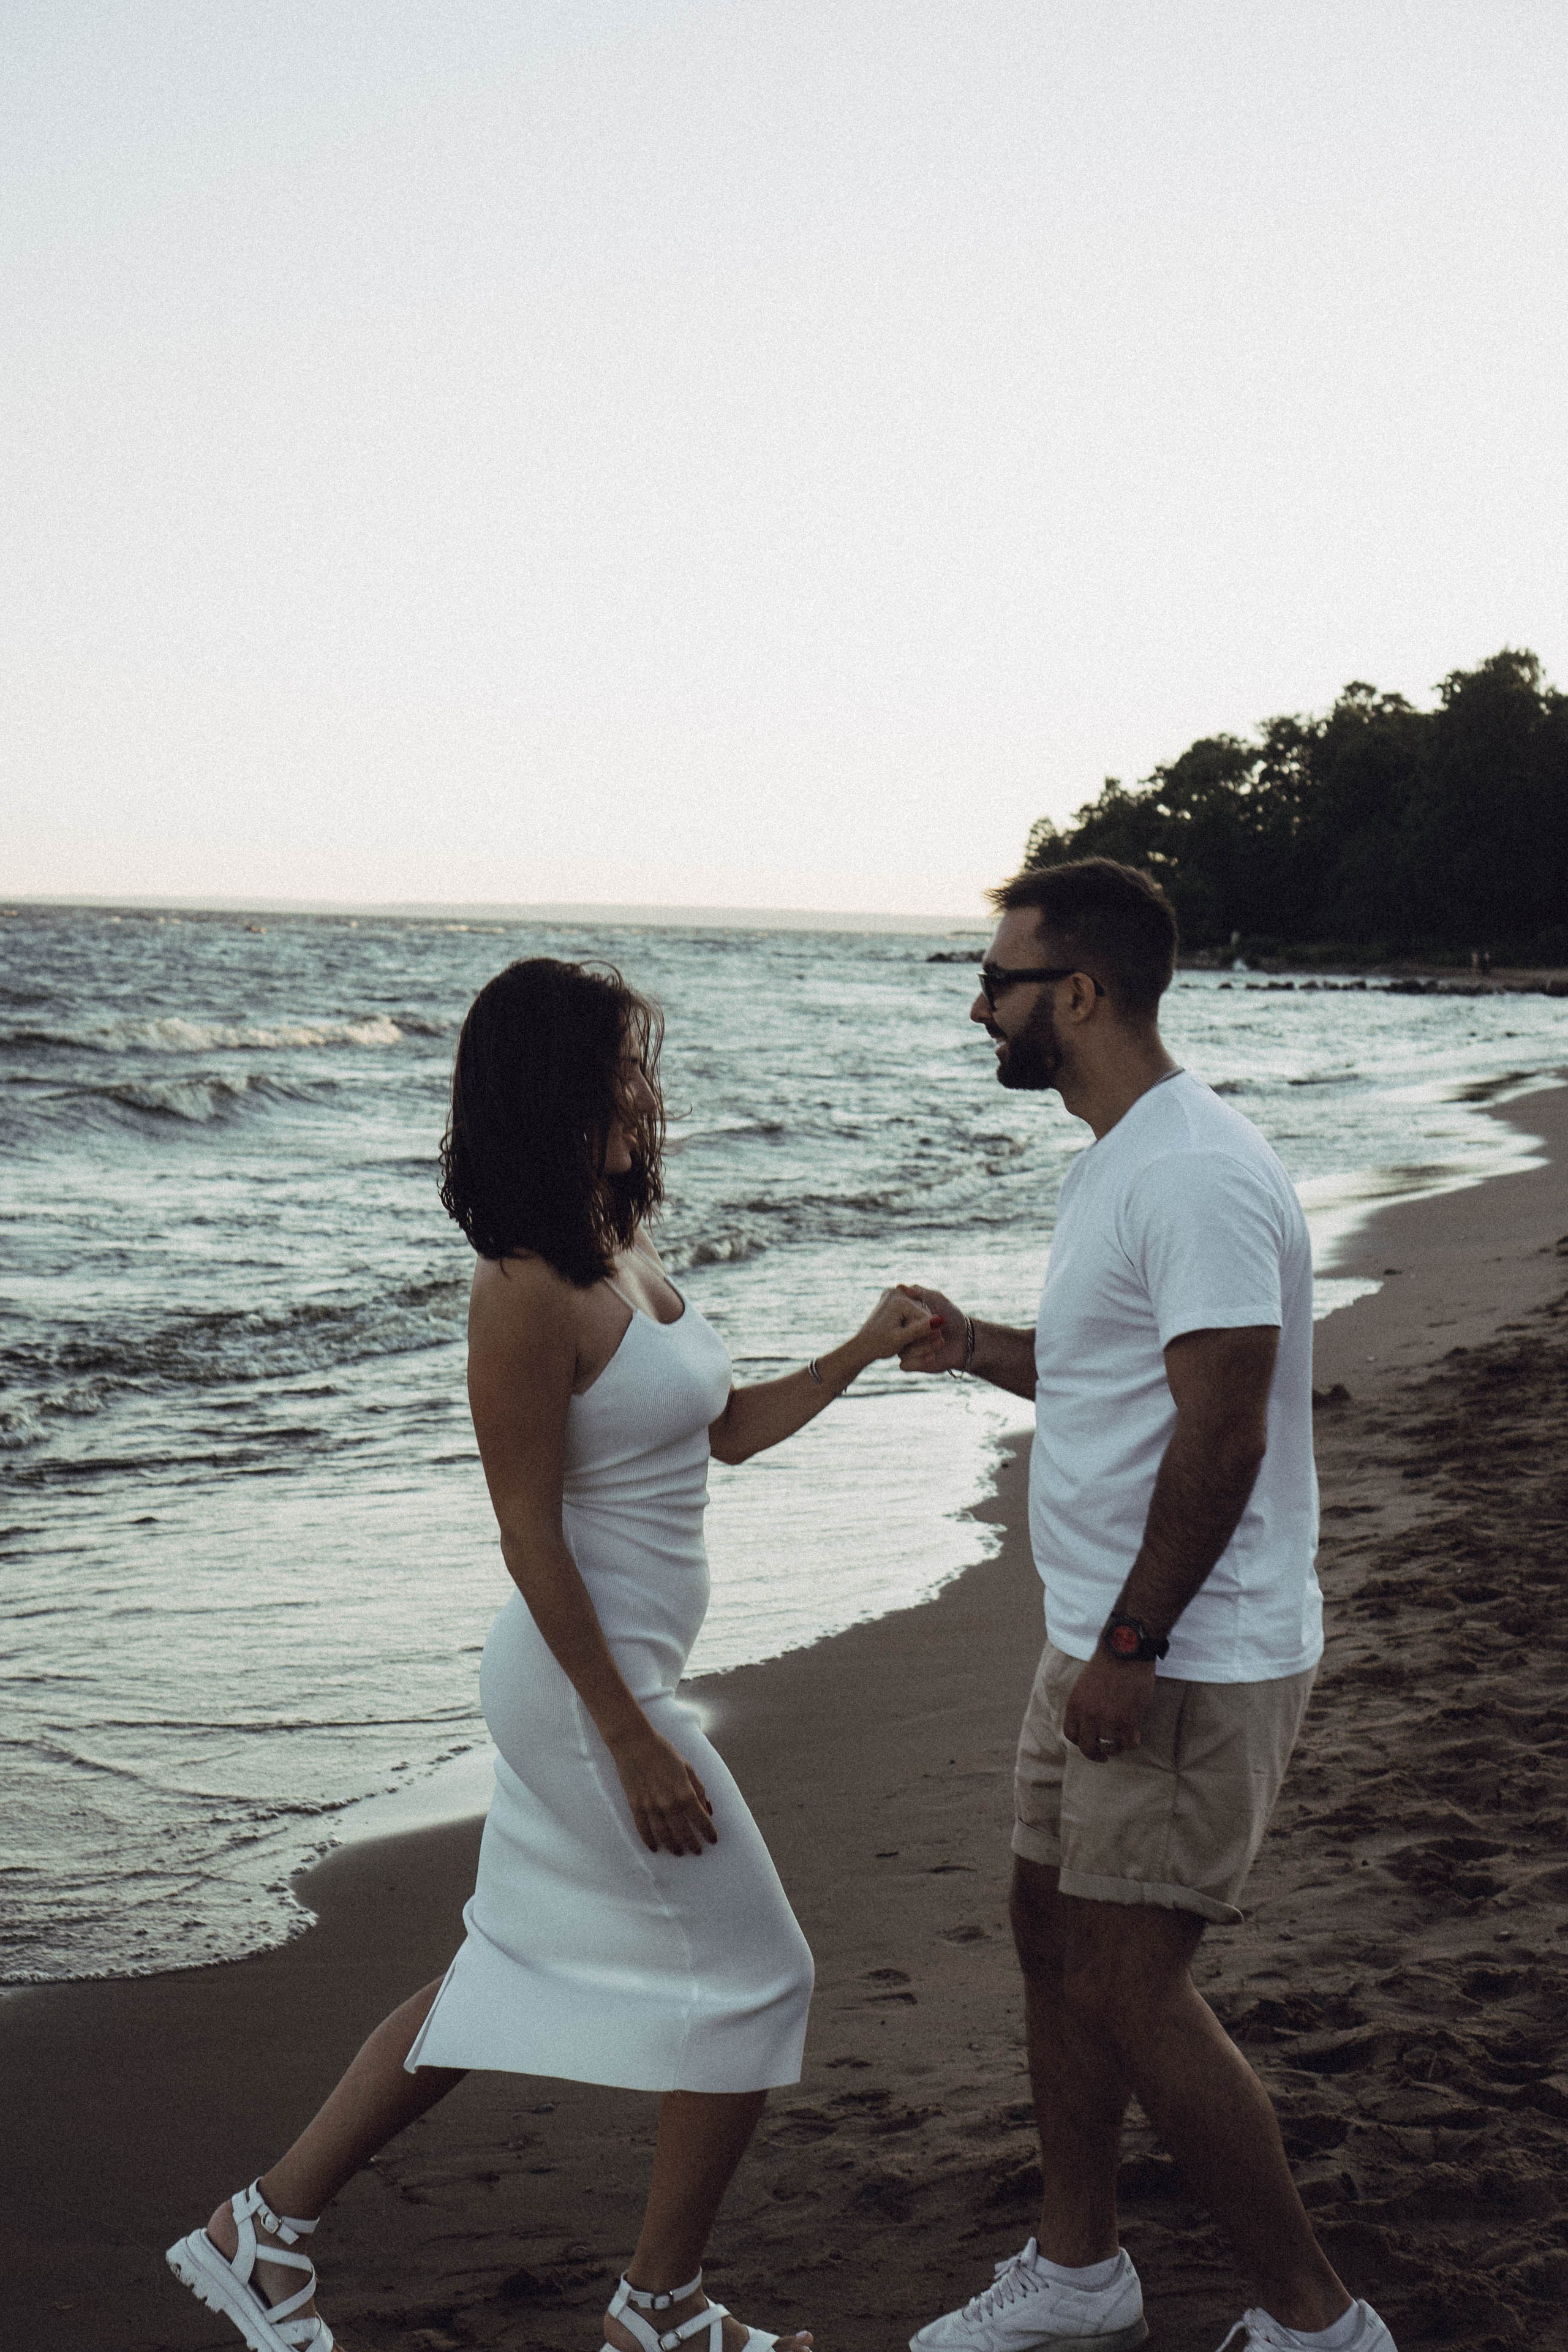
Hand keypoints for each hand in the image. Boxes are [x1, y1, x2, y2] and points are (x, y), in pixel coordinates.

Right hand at [609, 1724, 717, 1853]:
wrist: (634, 1743)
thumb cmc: (664, 1752)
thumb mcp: (687, 1767)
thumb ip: (698, 1789)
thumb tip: (707, 1808)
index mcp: (685, 1792)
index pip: (701, 1820)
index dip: (708, 1832)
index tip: (713, 1840)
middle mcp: (669, 1803)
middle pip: (683, 1833)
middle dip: (692, 1844)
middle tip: (697, 1851)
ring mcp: (651, 1806)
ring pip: (664, 1835)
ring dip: (673, 1846)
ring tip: (679, 1852)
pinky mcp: (635, 1806)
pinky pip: (643, 1830)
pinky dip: (650, 1841)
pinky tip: (655, 1848)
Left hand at [853, 1286, 938, 1362]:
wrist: (862, 1345)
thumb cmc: (879, 1344)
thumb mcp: (900, 1339)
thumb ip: (920, 1330)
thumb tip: (941, 1320)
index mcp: (899, 1300)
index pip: (926, 1317)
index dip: (927, 1333)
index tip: (921, 1345)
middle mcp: (897, 1293)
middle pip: (922, 1313)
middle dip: (922, 1330)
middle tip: (913, 1344)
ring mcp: (894, 1295)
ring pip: (918, 1313)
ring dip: (918, 1328)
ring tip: (908, 1341)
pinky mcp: (894, 1300)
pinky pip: (912, 1312)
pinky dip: (912, 1324)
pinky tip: (906, 1334)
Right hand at [891, 1283, 965, 1373]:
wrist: (966, 1340)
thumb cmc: (952, 1317)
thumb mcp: (937, 1300)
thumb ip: (919, 1292)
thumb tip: (899, 1286)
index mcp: (905, 1318)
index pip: (895, 1317)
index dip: (908, 1317)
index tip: (926, 1314)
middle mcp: (903, 1333)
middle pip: (897, 1335)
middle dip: (916, 1333)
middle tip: (937, 1330)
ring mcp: (907, 1348)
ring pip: (900, 1351)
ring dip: (921, 1347)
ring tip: (941, 1341)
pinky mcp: (913, 1363)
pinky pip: (905, 1364)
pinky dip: (917, 1361)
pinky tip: (933, 1356)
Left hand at [1062, 1651, 1155, 1763]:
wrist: (1125, 1651)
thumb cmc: (1107, 1664)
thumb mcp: (1084, 1685)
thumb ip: (1084, 1705)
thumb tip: (1090, 1726)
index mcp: (1075, 1705)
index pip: (1071, 1734)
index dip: (1081, 1742)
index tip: (1090, 1744)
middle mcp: (1089, 1715)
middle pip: (1087, 1747)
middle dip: (1096, 1755)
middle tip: (1104, 1756)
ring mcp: (1109, 1719)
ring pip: (1109, 1748)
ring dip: (1116, 1747)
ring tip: (1122, 1741)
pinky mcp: (1129, 1720)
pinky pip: (1129, 1743)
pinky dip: (1132, 1742)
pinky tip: (1135, 1734)